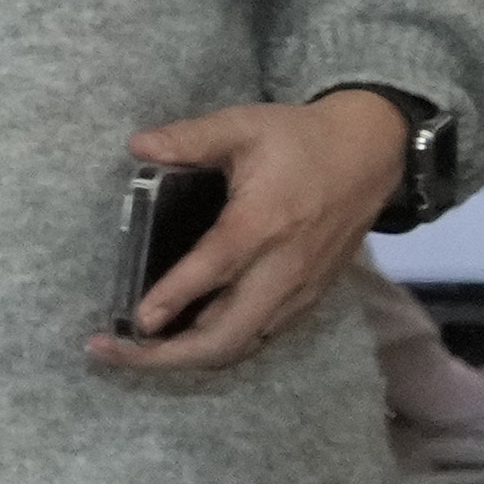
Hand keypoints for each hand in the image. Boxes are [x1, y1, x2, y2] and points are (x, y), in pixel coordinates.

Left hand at [94, 90, 406, 372]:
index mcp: (264, 223)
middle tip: (110, 350)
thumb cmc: (301, 138)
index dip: (173, 298)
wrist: (372, 153)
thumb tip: (136, 147)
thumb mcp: (242, 125)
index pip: (216, 270)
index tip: (134, 321)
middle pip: (227, 334)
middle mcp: (284, 268)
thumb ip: (188, 138)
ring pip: (241, 345)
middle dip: (167, 354)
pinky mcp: (308, 298)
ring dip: (187, 358)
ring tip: (134, 353)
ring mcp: (300, 290)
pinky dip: (216, 347)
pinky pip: (259, 337)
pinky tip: (178, 341)